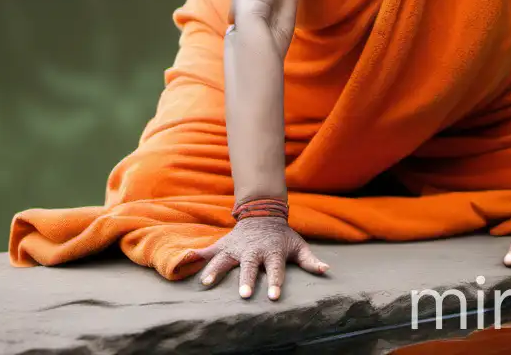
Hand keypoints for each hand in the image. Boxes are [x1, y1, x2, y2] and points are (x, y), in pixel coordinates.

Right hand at [188, 217, 328, 300]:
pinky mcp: (224, 244)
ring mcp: (237, 246)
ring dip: (215, 271)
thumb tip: (326, 270)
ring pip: (224, 259)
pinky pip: (208, 250)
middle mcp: (253, 250)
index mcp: (272, 252)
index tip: (273, 298)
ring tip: (205, 284)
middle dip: (246, 280)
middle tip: (244, 295)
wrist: (262, 213)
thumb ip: (310, 260)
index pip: (276, 270)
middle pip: (249, 267)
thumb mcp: (298, 245)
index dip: (275, 283)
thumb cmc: (282, 236)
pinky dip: (196, 255)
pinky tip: (184, 261)